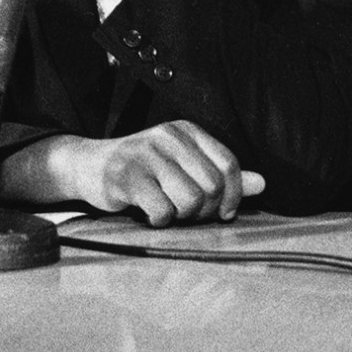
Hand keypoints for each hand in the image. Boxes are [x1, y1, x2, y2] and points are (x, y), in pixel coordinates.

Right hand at [9, 122, 265, 226]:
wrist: (88, 166)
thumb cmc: (143, 170)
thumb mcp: (183, 165)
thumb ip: (221, 174)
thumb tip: (262, 184)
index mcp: (186, 131)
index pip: (228, 164)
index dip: (234, 195)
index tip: (224, 212)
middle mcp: (168, 136)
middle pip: (212, 186)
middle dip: (205, 211)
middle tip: (188, 214)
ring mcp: (146, 154)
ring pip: (191, 200)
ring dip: (183, 217)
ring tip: (168, 211)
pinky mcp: (127, 175)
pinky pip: (162, 210)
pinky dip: (160, 220)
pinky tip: (150, 214)